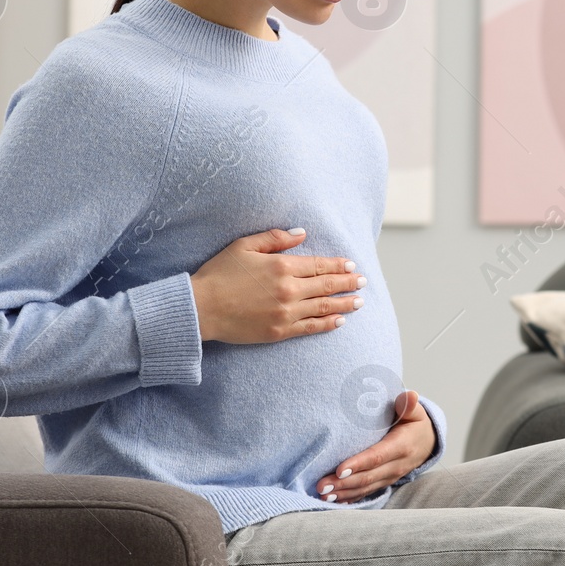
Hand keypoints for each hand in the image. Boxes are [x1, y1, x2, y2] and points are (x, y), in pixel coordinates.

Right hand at [189, 227, 365, 342]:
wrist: (201, 308)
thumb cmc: (219, 274)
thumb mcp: (244, 246)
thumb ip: (275, 238)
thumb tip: (302, 234)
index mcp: (282, 266)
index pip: (319, 265)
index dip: (338, 265)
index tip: (352, 265)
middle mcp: (289, 290)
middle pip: (327, 286)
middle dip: (348, 283)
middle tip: (363, 281)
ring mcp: (286, 313)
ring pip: (323, 307)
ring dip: (344, 304)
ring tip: (359, 301)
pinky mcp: (279, 331)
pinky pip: (310, 327)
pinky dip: (327, 324)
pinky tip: (339, 321)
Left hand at [315, 390, 435, 502]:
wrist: (427, 444)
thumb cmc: (415, 424)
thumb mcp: (415, 413)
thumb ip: (408, 405)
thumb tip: (410, 396)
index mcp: (402, 446)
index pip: (378, 456)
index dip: (359, 464)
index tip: (340, 469)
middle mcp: (396, 466)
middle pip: (368, 477)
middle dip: (344, 482)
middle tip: (321, 485)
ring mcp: (389, 477)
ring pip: (365, 488)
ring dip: (343, 492)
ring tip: (322, 494)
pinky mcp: (383, 483)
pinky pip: (365, 493)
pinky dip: (349, 498)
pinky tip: (333, 500)